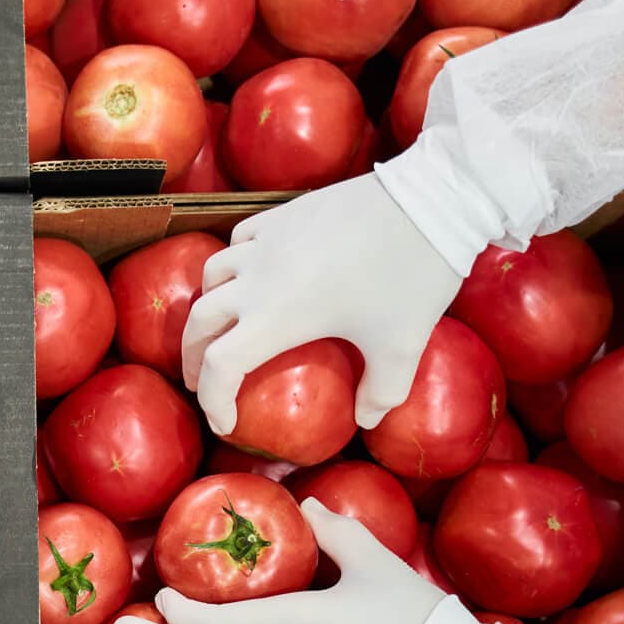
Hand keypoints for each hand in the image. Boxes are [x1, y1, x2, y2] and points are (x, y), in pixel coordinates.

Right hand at [180, 172, 464, 436]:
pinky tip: (251, 272)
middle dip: (195, 358)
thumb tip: (365, 419)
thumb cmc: (411, 276)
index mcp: (276, 319)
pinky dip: (233, 264)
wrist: (429, 200)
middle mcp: (256, 281)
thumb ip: (381, 393)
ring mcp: (265, 243)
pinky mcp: (281, 215)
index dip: (213, 402)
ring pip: (211, 277)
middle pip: (200, 323)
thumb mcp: (403, 347)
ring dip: (208, 307)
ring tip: (220, 324)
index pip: (219, 368)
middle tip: (203, 380)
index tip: (225, 422)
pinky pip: (238, 241)